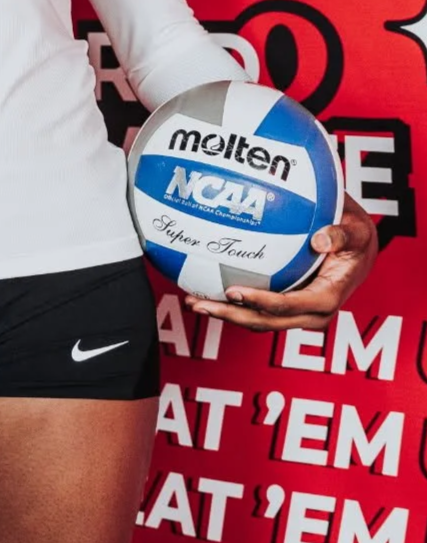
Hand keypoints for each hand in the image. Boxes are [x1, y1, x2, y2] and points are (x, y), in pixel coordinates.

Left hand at [185, 193, 377, 331]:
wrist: (360, 250)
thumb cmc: (356, 238)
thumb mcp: (356, 231)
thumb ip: (341, 234)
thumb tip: (319, 238)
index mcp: (327, 299)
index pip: (289, 306)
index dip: (261, 303)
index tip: (233, 291)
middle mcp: (310, 313)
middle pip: (265, 321)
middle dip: (231, 315)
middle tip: (199, 301)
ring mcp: (297, 313)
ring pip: (257, 320)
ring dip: (225, 313)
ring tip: (193, 300)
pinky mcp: (287, 306)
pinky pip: (257, 308)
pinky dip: (232, 303)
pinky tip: (207, 288)